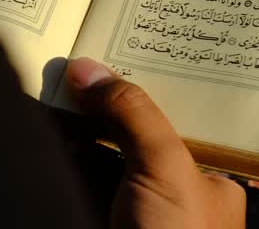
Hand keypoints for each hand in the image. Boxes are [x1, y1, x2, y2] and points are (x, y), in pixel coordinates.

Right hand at [67, 58, 244, 228]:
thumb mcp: (166, 168)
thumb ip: (133, 113)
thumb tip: (86, 68)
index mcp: (208, 178)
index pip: (181, 115)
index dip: (153, 81)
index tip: (126, 46)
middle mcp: (171, 190)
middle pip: (135, 130)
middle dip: (108, 97)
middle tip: (81, 59)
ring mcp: (132, 206)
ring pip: (102, 153)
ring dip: (80, 123)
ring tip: (58, 82)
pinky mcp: (96, 213)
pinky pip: (76, 176)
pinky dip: (63, 153)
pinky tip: (49, 126)